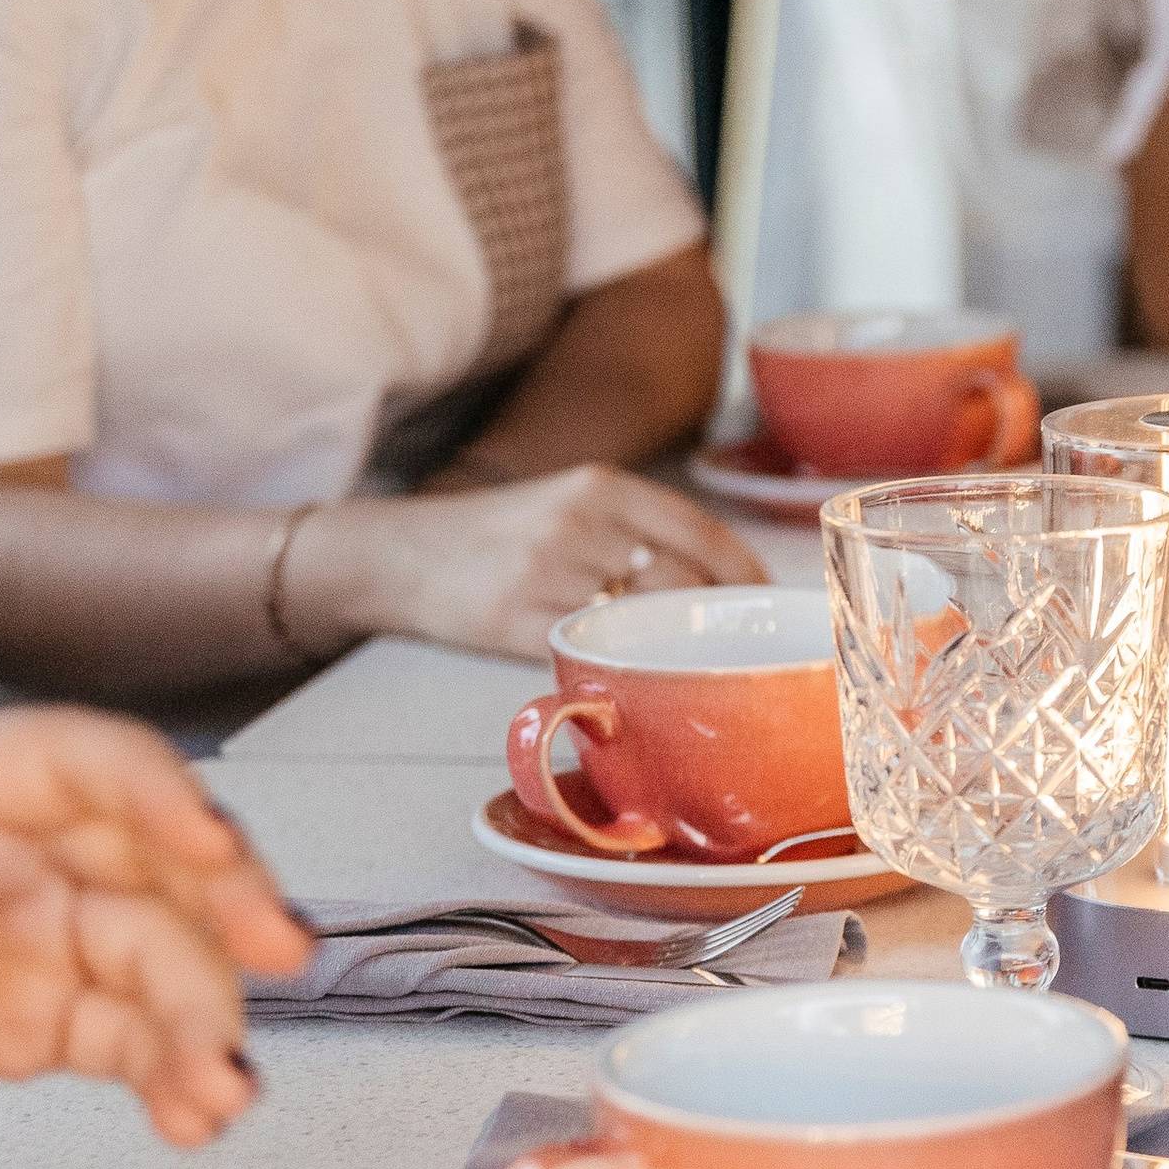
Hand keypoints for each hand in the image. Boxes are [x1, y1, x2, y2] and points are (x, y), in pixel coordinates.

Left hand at [0, 708, 307, 1140]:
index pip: (85, 765)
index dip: (156, 793)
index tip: (204, 839)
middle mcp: (15, 856)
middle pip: (153, 860)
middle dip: (225, 907)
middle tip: (272, 946)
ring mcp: (33, 941)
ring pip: (157, 967)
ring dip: (202, 1026)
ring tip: (217, 1084)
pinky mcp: (37, 1024)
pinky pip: (130, 1045)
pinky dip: (171, 1082)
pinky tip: (192, 1109)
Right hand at [291, 464, 763, 661]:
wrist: (399, 553)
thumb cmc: (497, 536)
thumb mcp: (567, 503)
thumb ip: (634, 529)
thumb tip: (718, 580)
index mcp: (601, 487)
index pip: (702, 532)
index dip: (746, 576)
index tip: (769, 605)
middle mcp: (580, 522)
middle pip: (682, 582)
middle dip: (718, 623)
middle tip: (739, 650)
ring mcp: (548, 571)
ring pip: (643, 621)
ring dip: (674, 651)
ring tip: (692, 669)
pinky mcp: (516, 620)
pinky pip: (589, 651)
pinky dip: (618, 670)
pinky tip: (633, 681)